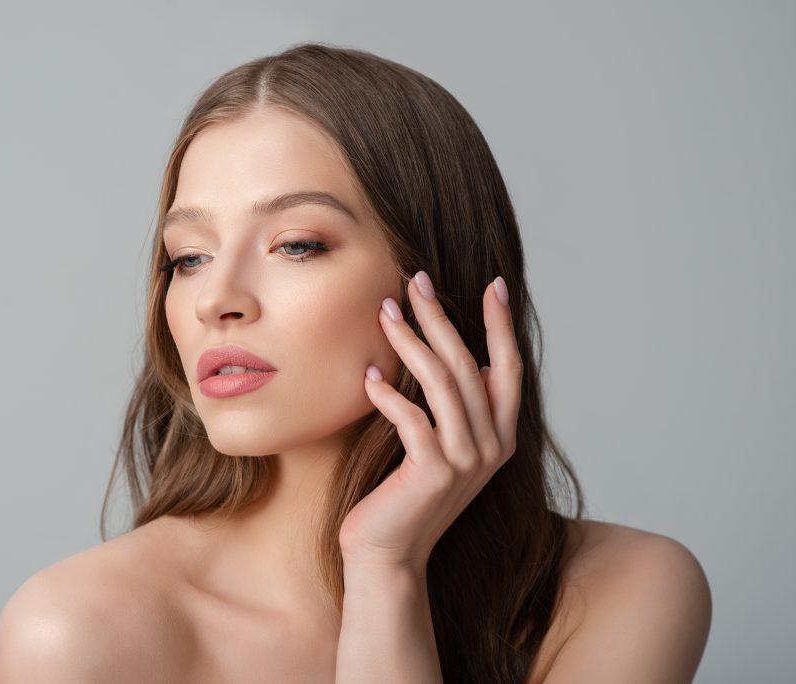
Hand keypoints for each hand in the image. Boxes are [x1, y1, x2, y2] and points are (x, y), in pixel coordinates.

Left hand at [338, 272, 522, 573]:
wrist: (389, 554)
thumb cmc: (408, 494)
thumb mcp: (443, 447)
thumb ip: (458, 409)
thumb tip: (460, 358)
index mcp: (500, 436)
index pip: (508, 368)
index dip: (502, 326)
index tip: (493, 284)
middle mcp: (491, 447)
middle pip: (469, 365)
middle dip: (442, 318)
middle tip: (417, 281)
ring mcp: (464, 461)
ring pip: (442, 384)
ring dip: (410, 343)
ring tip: (385, 312)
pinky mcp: (431, 473)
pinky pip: (411, 418)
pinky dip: (388, 394)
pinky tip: (368, 377)